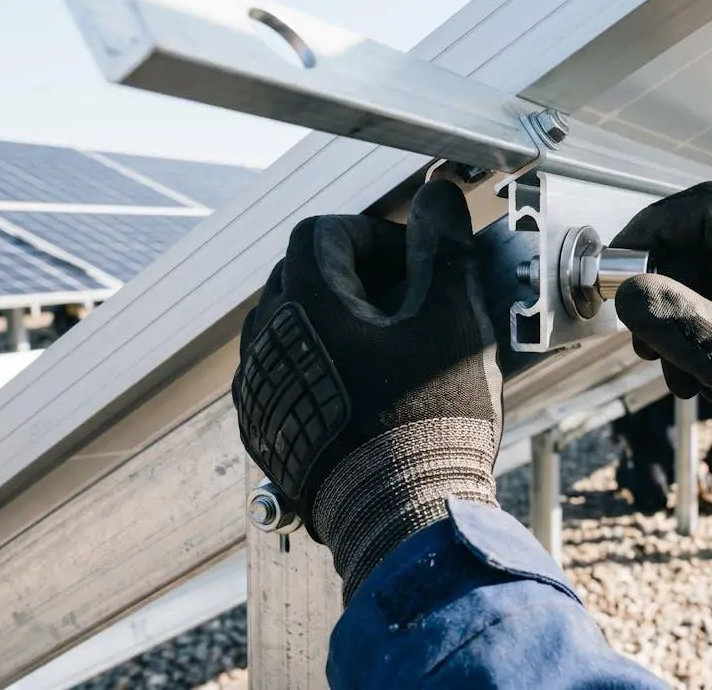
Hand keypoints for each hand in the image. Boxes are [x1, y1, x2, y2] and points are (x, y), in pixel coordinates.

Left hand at [233, 180, 501, 599]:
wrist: (402, 516)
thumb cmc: (429, 417)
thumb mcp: (452, 317)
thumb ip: (443, 246)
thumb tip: (438, 195)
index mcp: (305, 300)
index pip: (323, 232)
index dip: (373, 234)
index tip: (413, 260)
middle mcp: (267, 338)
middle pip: (301, 276)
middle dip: (354, 275)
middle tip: (408, 300)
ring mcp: (260, 388)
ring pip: (290, 326)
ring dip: (335, 321)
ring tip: (390, 348)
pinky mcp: (265, 430)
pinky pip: (284, 374)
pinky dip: (320, 366)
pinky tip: (367, 391)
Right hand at [611, 183, 711, 504]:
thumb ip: (685, 327)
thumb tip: (628, 293)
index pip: (703, 209)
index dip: (649, 230)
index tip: (614, 270)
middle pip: (697, 248)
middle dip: (661, 295)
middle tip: (641, 344)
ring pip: (703, 282)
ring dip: (677, 325)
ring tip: (676, 378)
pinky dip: (700, 337)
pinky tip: (698, 381)